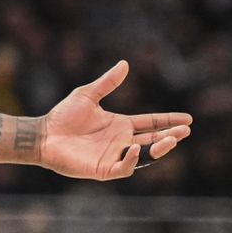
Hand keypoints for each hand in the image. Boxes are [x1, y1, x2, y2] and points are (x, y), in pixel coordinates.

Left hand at [39, 61, 191, 179]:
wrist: (44, 134)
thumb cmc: (63, 115)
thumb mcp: (88, 95)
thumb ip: (107, 82)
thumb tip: (125, 64)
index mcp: (120, 125)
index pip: (150, 123)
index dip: (168, 121)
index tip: (187, 119)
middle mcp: (121, 141)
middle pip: (153, 140)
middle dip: (170, 136)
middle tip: (185, 131)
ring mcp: (114, 155)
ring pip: (144, 156)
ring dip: (159, 149)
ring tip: (171, 139)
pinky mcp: (104, 168)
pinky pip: (124, 167)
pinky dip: (132, 159)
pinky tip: (135, 146)